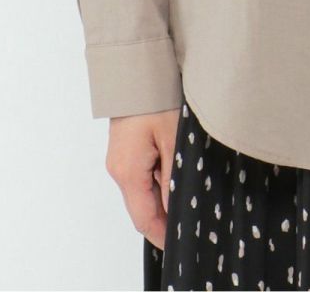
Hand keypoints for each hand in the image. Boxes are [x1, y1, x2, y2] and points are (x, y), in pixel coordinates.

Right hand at [105, 108, 181, 250]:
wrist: (138, 67)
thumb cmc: (155, 98)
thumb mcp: (173, 139)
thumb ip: (172, 178)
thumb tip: (173, 209)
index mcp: (128, 171)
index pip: (144, 219)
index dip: (162, 234)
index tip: (179, 242)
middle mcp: (118, 168)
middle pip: (142, 207)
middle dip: (164, 216)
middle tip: (190, 220)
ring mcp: (119, 158)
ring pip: (142, 190)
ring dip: (162, 196)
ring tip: (188, 194)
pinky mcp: (125, 147)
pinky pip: (141, 173)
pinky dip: (158, 179)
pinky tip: (176, 171)